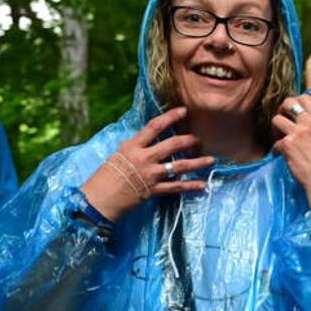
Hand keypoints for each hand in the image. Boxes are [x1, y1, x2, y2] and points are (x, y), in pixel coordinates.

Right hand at [80, 106, 213, 219]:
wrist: (99, 199)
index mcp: (132, 146)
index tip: (183, 111)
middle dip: (188, 140)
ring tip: (210, 160)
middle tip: (198, 140)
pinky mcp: (154, 190)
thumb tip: (146, 139)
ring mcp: (150, 175)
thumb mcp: (117, 154)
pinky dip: (191, 186)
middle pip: (172, 144)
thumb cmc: (104, 176)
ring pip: (179, 165)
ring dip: (197, 162)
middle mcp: (144, 158)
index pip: (154, 126)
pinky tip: (203, 184)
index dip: (170, 117)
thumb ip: (134, 146)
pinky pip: (177, 187)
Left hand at [272, 94, 310, 207]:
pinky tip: (282, 156)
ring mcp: (298, 133)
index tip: (293, 111)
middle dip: (282, 110)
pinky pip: (275, 142)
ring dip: (276, 130)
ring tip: (280, 139)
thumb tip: (304, 120)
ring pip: (276, 120)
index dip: (296, 102)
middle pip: (288, 103)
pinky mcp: (287, 145)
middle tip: (282, 120)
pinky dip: (276, 150)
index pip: (305, 97)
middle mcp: (309, 123)